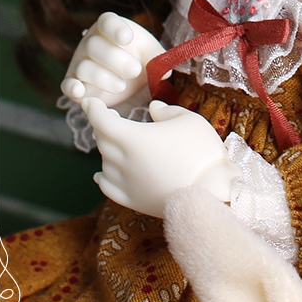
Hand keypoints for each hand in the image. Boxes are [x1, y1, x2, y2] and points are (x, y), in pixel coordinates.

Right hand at [61, 12, 165, 107]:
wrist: (126, 80)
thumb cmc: (137, 59)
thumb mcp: (149, 54)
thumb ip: (157, 58)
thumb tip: (165, 72)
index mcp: (109, 28)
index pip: (107, 21)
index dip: (115, 28)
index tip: (127, 38)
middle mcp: (91, 42)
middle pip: (95, 46)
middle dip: (116, 59)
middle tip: (135, 71)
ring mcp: (79, 62)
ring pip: (84, 67)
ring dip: (103, 77)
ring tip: (121, 85)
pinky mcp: (74, 83)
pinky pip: (68, 84)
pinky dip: (72, 88)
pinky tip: (80, 92)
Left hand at [82, 97, 240, 216]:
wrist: (211, 191)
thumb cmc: (201, 151)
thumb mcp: (188, 119)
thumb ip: (166, 111)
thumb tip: (152, 107)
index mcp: (133, 138)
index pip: (101, 120)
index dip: (93, 109)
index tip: (90, 101)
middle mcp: (123, 161)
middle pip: (101, 139)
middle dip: (102, 125)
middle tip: (109, 116)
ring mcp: (126, 183)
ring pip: (104, 161)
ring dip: (106, 148)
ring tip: (116, 141)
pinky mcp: (132, 200)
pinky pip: (107, 187)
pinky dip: (102, 176)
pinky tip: (101, 172)